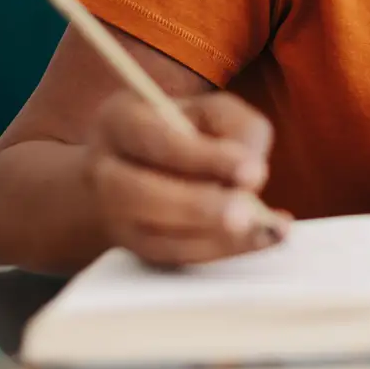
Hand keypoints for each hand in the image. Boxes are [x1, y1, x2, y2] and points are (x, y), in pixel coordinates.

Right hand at [86, 89, 284, 265]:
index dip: (203, 158)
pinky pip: (173, 257)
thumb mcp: (211, 111)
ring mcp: (113, 217)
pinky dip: (220, 251)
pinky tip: (259, 238)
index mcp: (120, 121)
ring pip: (156, 236)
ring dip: (215, 237)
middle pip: (141, 194)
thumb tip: (252, 175)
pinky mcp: (134, 248)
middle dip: (199, 207)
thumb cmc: (183, 131)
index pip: (156, 140)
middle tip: (247, 213)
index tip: (252, 170)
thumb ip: (238, 129)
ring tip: (265, 229)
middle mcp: (104, 170)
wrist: (133, 166)